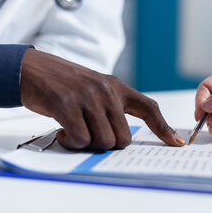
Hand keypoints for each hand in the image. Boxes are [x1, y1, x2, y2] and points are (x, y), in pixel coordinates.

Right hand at [20, 48, 185, 149]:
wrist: (35, 68)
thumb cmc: (68, 83)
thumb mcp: (97, 88)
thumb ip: (112, 108)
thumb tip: (120, 139)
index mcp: (117, 87)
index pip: (149, 107)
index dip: (164, 128)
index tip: (176, 142)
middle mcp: (107, 91)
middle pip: (123, 138)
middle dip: (108, 143)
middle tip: (91, 133)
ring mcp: (88, 98)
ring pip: (103, 141)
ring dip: (88, 142)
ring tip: (75, 128)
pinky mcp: (67, 105)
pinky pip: (80, 139)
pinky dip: (72, 142)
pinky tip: (63, 129)